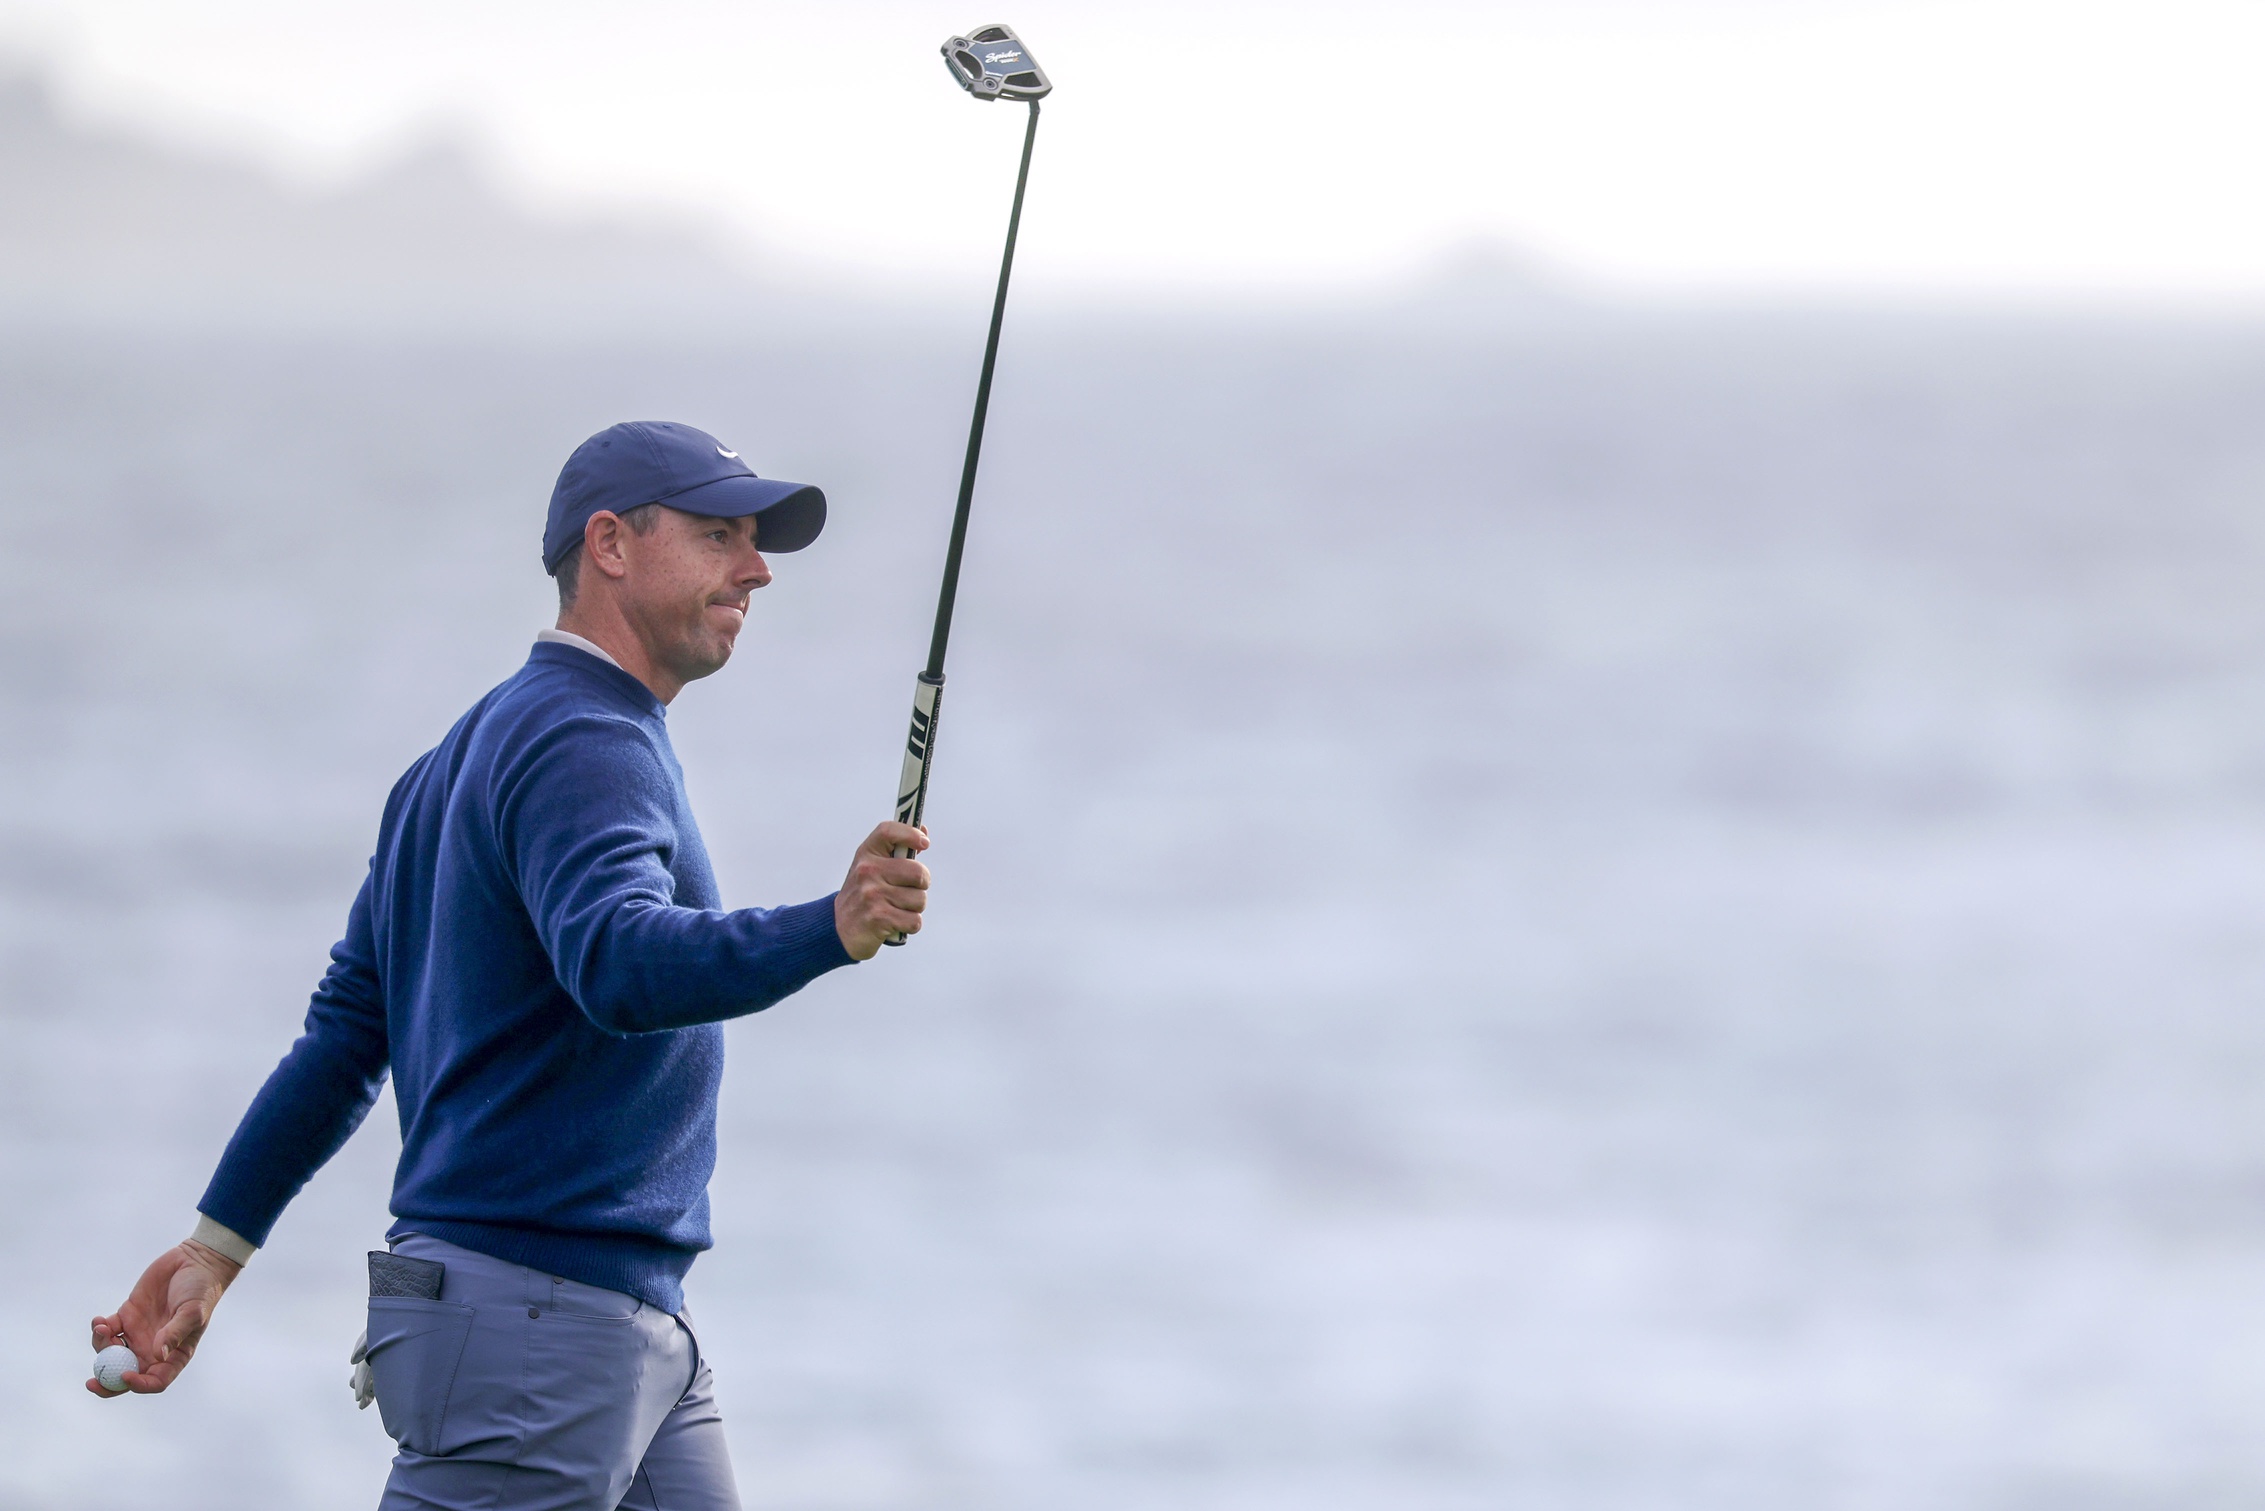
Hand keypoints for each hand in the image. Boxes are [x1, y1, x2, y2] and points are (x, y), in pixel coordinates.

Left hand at [87, 1240, 240, 1396]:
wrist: (193, 1262)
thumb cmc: (201, 1290)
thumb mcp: (192, 1311)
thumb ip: (175, 1333)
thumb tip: (158, 1355)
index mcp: (174, 1354)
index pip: (155, 1380)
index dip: (138, 1384)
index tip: (125, 1375)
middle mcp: (153, 1349)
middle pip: (126, 1374)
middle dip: (107, 1382)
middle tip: (91, 1382)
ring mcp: (138, 1333)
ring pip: (111, 1353)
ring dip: (100, 1346)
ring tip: (102, 1328)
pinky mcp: (127, 1316)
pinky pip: (106, 1330)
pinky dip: (98, 1329)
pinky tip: (99, 1320)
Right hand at [834, 822, 929, 959]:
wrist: (838, 928)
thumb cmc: (863, 894)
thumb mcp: (872, 867)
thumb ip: (897, 851)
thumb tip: (923, 832)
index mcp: (867, 854)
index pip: (888, 831)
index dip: (910, 833)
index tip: (924, 843)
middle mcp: (868, 871)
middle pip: (918, 872)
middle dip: (921, 885)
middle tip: (909, 890)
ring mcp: (872, 895)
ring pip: (920, 899)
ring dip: (914, 908)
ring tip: (897, 908)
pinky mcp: (878, 918)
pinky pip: (915, 921)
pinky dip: (910, 925)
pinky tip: (896, 923)